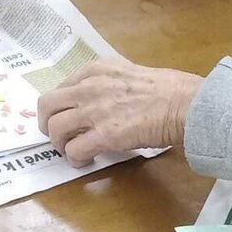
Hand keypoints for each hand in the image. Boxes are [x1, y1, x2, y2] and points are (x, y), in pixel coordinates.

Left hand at [37, 59, 203, 165]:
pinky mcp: (104, 136)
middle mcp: (89, 87)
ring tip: (71, 151)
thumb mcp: (130, 72)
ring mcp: (94, 111)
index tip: (65, 116)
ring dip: (59, 143)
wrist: (185, 104)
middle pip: (47, 105)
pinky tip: (85, 161)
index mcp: (97, 69)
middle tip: (57, 135)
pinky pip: (74, 150)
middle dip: (47, 123)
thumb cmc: (169, 89)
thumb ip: (110, 82)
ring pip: (55, 129)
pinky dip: (75, 159)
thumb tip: (104, 100)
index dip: (60, 105)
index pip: (62, 86)